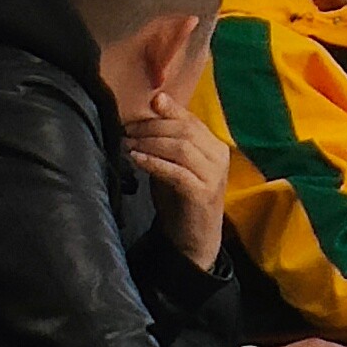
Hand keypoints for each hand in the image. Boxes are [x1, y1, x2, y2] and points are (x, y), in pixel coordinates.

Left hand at [123, 102, 230, 251]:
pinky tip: (136, 160)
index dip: (163, 112)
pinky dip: (154, 163)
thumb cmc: (180, 199)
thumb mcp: (173, 164)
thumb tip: (151, 108)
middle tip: (126, 129)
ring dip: (150, 143)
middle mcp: (219, 157)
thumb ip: (166, 141)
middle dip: (151, 127)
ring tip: (127, 143)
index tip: (137, 111)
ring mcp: (213, 176)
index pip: (190, 119)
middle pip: (185, 130)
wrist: (193, 239)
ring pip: (181, 147)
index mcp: (215, 146)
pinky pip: (176, 172)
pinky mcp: (202, 194)